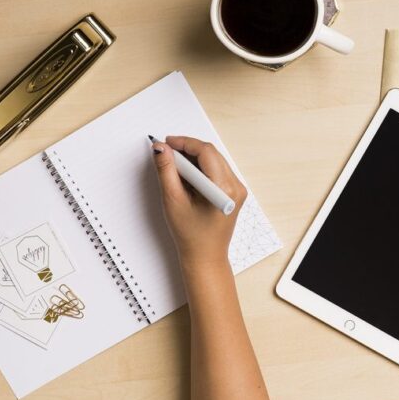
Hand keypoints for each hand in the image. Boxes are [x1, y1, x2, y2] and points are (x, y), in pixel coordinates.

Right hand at [151, 135, 247, 267]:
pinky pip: (216, 170)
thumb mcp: (173, 200)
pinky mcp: (234, 192)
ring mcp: (237, 189)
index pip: (205, 152)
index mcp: (224, 189)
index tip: (166, 143)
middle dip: (187, 149)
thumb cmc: (191, 235)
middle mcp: (236, 186)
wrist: (205, 257)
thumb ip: (166, 170)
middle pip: (211, 153)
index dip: (184, 143)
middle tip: (166, 153)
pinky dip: (200, 168)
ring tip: (174, 166)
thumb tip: (161, 149)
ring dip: (193, 158)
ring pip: (213, 160)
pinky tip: (186, 175)